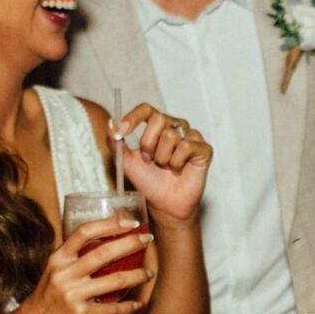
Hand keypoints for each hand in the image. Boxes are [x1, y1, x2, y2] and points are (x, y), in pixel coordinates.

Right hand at [14, 215, 153, 313]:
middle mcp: (64, 273)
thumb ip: (73, 258)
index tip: (129, 222)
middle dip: (130, 243)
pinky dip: (128, 306)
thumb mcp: (54, 272)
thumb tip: (104, 242)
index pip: (84, 232)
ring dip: (137, 276)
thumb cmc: (46, 299)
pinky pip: (111, 308)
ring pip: (114, 280)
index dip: (109, 224)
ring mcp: (72, 294)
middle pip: (103, 253)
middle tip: (147, 239)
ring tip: (149, 273)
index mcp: (58, 258)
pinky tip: (137, 304)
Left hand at [112, 104, 211, 223]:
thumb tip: (110, 123)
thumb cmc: (148, 181)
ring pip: (171, 135)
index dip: (133, 118)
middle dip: (148, 143)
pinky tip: (178, 170)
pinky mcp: (204, 149)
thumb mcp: (126, 162)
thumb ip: (116, 143)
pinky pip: (187, 147)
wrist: (164, 204)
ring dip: (162, 157)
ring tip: (165, 167)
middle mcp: (176, 126)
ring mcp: (192, 136)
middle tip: (149, 160)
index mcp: (158, 125)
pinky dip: (177, 162)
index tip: (121, 133)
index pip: (146, 109)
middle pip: (158, 118)